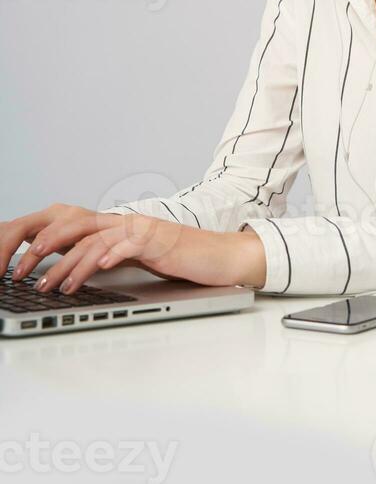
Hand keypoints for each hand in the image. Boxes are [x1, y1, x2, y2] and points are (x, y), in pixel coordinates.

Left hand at [21, 214, 264, 294]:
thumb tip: (75, 273)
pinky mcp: (159, 240)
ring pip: (96, 240)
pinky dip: (112, 255)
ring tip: (56, 285)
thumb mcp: (136, 259)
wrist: (218, 257)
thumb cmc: (180, 260)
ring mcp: (142, 230)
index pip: (73, 227)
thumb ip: (109, 258)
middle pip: (76, 227)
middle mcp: (126, 223)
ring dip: (71, 264)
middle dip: (46, 248)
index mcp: (117, 227)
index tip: (23, 263)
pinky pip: (130, 244)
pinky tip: (100, 268)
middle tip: (25, 270)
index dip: (45, 241)